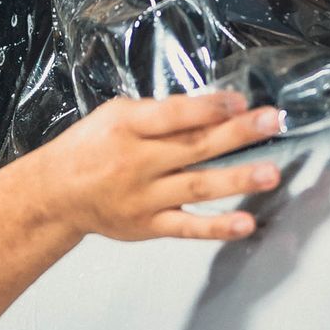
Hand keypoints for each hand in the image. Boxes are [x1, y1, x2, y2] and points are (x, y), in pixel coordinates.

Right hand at [35, 87, 284, 243]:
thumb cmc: (90, 147)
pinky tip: (245, 224)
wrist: (56, 194)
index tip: (240, 101)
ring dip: (237, 180)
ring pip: (197, 187)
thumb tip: (209, 107)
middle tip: (273, 122)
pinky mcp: (149, 226)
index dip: (208, 107)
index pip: (173, 115)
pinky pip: (187, 228)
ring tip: (270, 174)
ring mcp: (144, 198)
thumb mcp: (115, 115)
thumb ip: (159, 112)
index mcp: (126, 128)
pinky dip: (217, 228)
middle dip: (237, 133)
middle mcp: (136, 163)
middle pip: (193, 147)